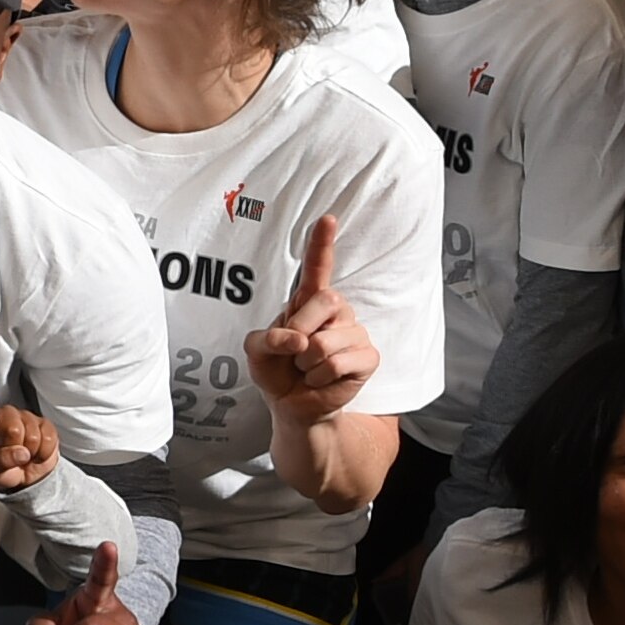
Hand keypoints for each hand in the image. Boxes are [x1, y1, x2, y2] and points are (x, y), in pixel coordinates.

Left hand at [0, 372, 56, 490]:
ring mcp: (27, 418)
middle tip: (14, 456)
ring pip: (33, 435)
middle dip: (15, 447)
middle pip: (13, 428)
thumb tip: (21, 453)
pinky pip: (49, 438)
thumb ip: (2, 462)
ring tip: (25, 456)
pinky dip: (44, 452)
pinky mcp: (45, 425)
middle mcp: (7, 417)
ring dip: (31, 452)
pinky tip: (37, 453)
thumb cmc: (2, 470)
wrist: (23, 477)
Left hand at [242, 215, 379, 426]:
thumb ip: (265, 339)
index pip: (318, 267)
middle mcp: (337, 311)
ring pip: (325, 343)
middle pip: (324, 302)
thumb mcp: (256, 352)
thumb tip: (298, 340)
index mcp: (309, 302)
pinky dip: (321, 377)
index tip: (327, 219)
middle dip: (299, 332)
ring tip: (309, 369)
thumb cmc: (277, 371)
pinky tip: (323, 380)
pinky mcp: (368, 357)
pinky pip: (339, 363)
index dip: (322, 243)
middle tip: (296, 353)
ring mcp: (355, 333)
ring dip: (307, 364)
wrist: (293, 406)